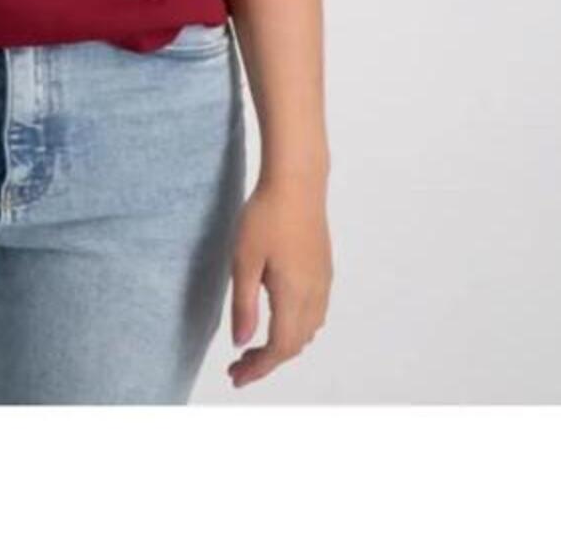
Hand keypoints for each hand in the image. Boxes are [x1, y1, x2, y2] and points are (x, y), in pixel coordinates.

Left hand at [227, 177, 332, 388]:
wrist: (297, 181)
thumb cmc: (266, 216)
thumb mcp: (244, 261)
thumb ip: (243, 305)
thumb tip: (242, 343)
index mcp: (294, 295)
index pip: (280, 348)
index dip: (259, 369)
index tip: (236, 378)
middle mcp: (315, 294)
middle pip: (296, 344)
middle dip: (268, 361)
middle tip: (238, 365)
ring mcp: (323, 281)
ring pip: (308, 330)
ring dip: (283, 345)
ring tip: (253, 346)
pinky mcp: (323, 269)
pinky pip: (314, 312)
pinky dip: (295, 327)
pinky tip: (276, 317)